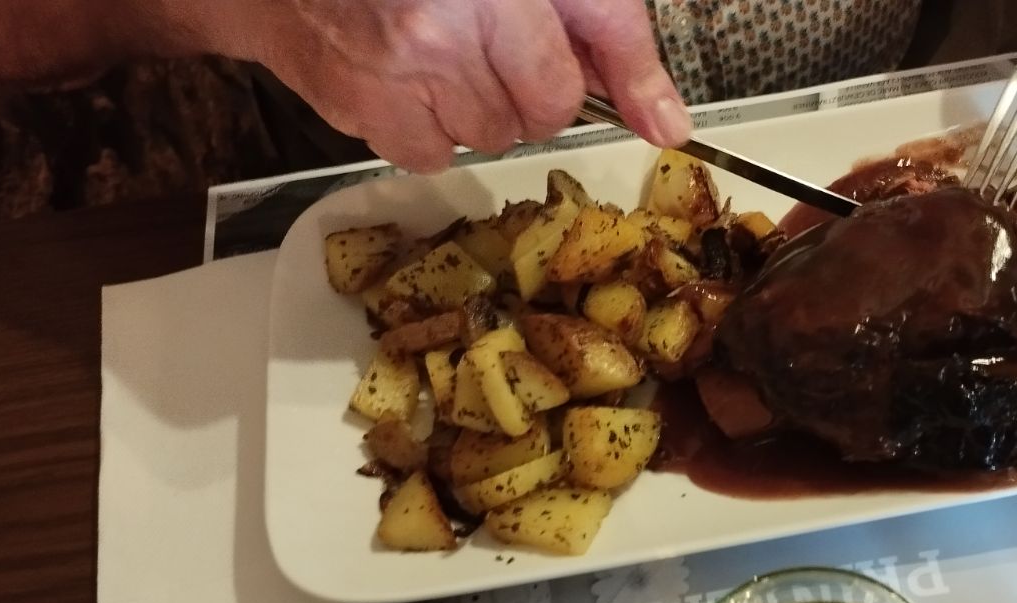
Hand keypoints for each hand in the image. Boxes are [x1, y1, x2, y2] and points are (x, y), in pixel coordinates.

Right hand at [206, 0, 691, 172]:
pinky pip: (419, 154)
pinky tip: (409, 73)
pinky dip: (422, 126)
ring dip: (470, 109)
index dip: (557, 77)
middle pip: (521, 125)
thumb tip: (668, 127)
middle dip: (516, 90)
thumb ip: (618, 43)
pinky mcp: (348, 100)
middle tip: (485, 37)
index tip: (535, 45)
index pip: (560, 96)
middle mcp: (436, 33)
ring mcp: (386, 72)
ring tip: (445, 49)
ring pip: (474, 143)